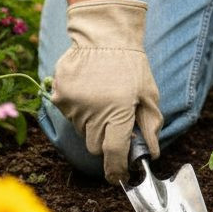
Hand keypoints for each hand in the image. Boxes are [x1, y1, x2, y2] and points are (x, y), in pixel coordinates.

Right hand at [52, 0, 162, 182]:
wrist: (103, 35)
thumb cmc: (130, 63)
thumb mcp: (149, 93)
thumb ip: (151, 125)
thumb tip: (152, 153)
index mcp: (118, 115)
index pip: (114, 156)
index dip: (117, 170)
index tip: (120, 176)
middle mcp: (93, 115)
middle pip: (95, 147)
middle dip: (105, 142)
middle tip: (115, 122)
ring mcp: (73, 106)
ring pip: (82, 131)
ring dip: (92, 124)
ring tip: (103, 98)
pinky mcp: (60, 97)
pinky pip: (70, 114)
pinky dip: (80, 109)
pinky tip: (89, 90)